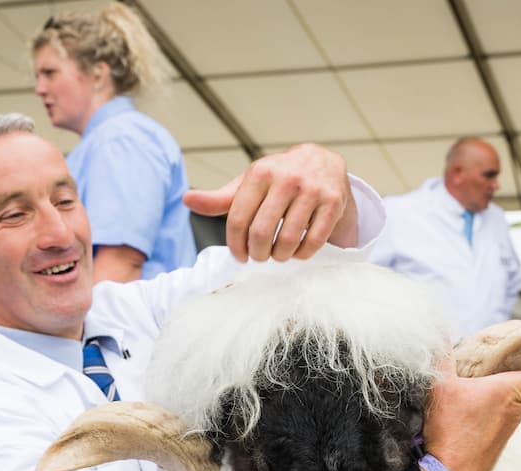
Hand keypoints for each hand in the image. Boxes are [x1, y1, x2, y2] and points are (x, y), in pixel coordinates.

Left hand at [183, 144, 357, 261]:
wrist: (322, 163)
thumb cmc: (279, 178)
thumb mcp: (250, 183)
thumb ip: (221, 197)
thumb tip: (187, 200)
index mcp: (261, 172)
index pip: (238, 219)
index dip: (235, 244)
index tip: (239, 255)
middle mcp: (287, 179)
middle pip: (261, 233)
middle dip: (258, 253)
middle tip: (259, 256)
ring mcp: (312, 190)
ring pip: (288, 240)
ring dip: (279, 256)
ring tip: (277, 255)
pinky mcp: (333, 203)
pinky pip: (313, 242)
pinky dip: (302, 254)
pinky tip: (296, 252)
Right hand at [423, 360, 520, 470]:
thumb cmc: (451, 428)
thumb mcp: (440, 385)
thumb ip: (442, 355)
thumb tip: (436, 329)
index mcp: (510, 389)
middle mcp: (517, 409)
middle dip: (506, 373)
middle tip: (488, 361)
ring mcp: (509, 428)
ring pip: (507, 401)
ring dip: (493, 393)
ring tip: (470, 386)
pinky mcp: (498, 442)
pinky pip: (498, 418)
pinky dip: (487, 411)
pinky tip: (466, 410)